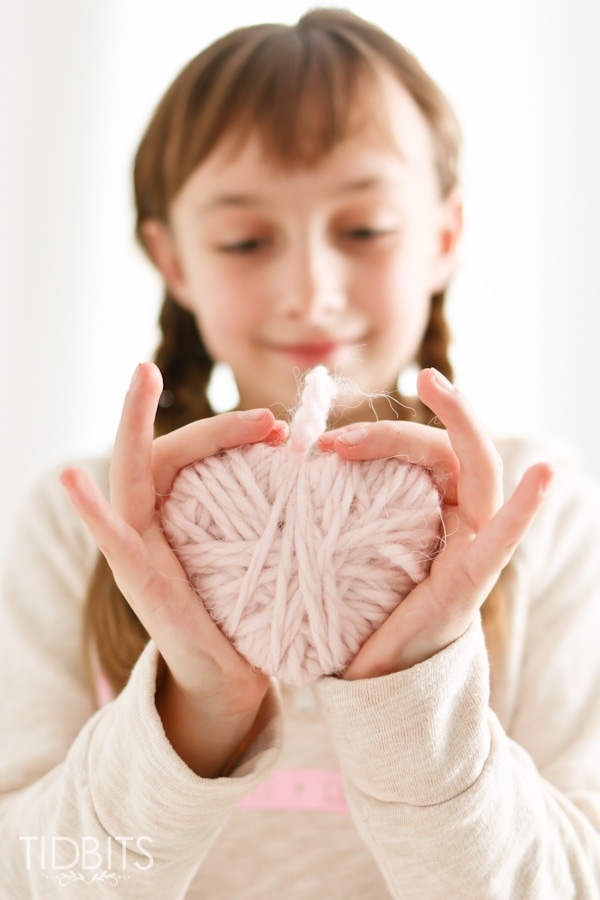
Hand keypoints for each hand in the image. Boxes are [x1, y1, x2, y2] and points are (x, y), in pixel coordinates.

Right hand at [61, 362, 286, 774]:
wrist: (231, 676)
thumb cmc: (244, 611)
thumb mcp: (257, 551)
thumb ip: (270, 511)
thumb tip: (316, 464)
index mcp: (179, 513)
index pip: (193, 453)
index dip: (229, 431)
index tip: (278, 425)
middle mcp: (153, 524)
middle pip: (166, 453)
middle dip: (207, 426)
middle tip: (261, 415)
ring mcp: (140, 549)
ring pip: (130, 476)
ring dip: (131, 424)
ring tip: (142, 377)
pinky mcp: (140, 582)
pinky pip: (112, 542)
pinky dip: (92, 511)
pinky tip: (74, 480)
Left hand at [318, 368, 553, 677]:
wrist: (377, 676)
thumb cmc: (361, 607)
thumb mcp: (341, 549)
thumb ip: (328, 511)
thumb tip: (281, 462)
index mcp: (427, 509)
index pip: (420, 452)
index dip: (380, 435)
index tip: (325, 441)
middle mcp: (456, 520)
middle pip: (450, 451)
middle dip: (430, 415)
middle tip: (420, 379)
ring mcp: (471, 545)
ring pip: (479, 471)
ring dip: (462, 424)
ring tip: (439, 383)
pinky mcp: (473, 579)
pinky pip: (505, 539)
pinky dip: (525, 508)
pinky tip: (544, 475)